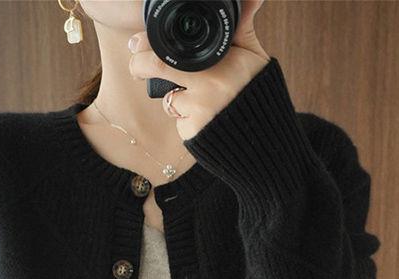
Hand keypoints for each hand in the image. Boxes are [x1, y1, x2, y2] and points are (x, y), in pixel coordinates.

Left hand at [127, 0, 269, 139]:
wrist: (263, 133)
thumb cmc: (256, 89)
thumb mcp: (251, 54)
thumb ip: (243, 26)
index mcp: (220, 61)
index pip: (169, 50)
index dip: (147, 46)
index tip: (135, 44)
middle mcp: (208, 84)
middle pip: (156, 68)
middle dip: (140, 67)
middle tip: (138, 67)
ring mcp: (199, 110)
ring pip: (168, 98)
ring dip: (173, 97)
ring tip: (197, 97)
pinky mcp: (193, 132)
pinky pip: (178, 122)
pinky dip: (185, 118)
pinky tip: (203, 117)